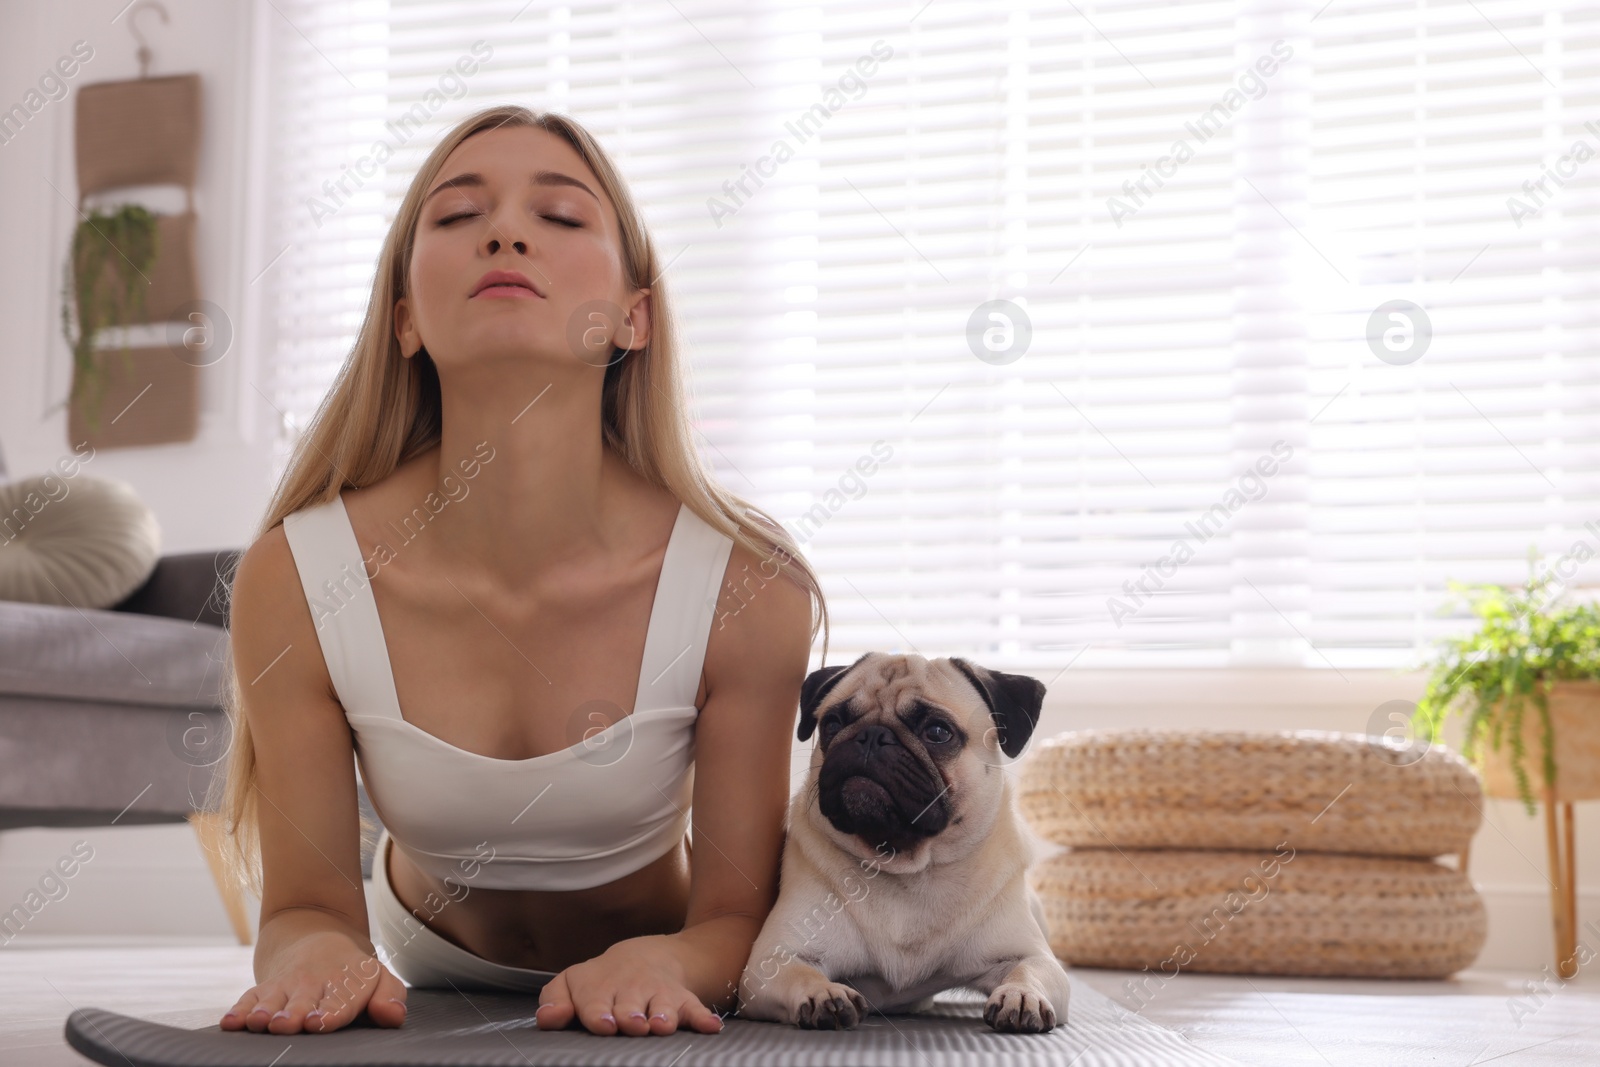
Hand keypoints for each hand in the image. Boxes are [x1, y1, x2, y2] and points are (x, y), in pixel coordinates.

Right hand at [221, 930, 407, 1034]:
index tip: (318, 1022)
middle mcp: (313, 983)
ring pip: (273, 999)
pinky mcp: (265, 988)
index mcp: (346, 982)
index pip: (339, 1001)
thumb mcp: (378, 978)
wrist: (317, 936)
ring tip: (258, 1022)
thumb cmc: (353, 972)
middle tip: (285, 1024)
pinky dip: (238, 1010)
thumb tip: (392, 1017)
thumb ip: (389, 996)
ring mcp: (286, 986)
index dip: (329, 1013)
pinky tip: (230, 1023)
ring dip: (263, 1011)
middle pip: (302, 1001)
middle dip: (293, 1013)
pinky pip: (249, 998)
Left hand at [534, 933, 725, 1035]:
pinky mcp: (681, 998)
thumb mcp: (572, 984)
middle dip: (631, 1015)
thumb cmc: (601, 982)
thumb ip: (554, 1000)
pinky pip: (695, 1008)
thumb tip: (548, 1018)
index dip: (599, 1013)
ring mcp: (657, 993)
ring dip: (663, 1015)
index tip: (604, 1024)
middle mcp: (630, 989)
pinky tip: (710, 1027)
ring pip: (662, 1005)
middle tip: (632, 1025)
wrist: (644, 958)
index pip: (595, 1002)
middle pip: (630, 1006)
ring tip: (662, 1025)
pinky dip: (703, 1017)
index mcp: (599, 988)